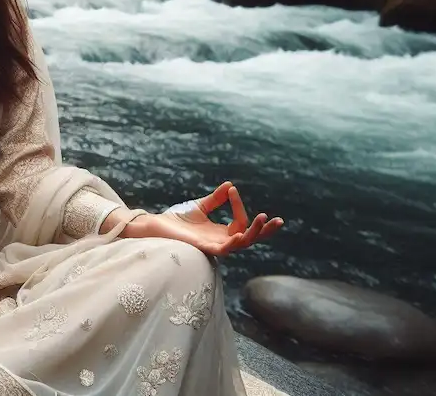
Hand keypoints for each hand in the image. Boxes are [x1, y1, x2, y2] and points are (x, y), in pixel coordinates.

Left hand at [133, 181, 283, 255]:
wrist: (156, 226)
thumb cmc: (176, 220)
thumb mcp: (200, 207)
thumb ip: (216, 199)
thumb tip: (230, 185)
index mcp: (221, 233)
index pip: (241, 222)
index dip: (239, 206)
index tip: (232, 190)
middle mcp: (221, 242)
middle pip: (250, 239)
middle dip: (265, 231)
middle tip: (279, 221)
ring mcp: (213, 246)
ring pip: (241, 243)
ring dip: (254, 232)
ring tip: (263, 218)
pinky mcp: (203, 248)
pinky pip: (224, 249)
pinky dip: (234, 242)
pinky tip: (241, 234)